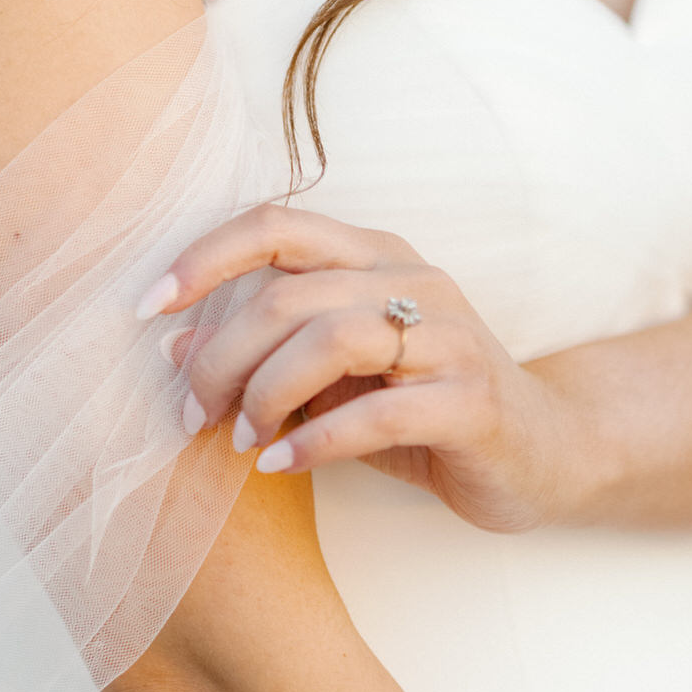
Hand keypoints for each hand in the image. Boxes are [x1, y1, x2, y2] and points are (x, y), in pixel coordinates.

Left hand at [135, 202, 593, 532]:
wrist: (545, 452)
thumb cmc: (421, 408)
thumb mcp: (333, 376)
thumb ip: (265, 353)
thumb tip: (172, 349)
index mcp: (374, 256)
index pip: (275, 225)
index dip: (202, 258)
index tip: (145, 310)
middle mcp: (413, 280)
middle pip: (288, 294)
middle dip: (222, 358)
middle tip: (192, 414)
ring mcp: (449, 337)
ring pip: (332, 339)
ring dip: (267, 394)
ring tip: (244, 440)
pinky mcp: (472, 401)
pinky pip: (379, 411)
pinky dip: (315, 442)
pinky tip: (281, 466)